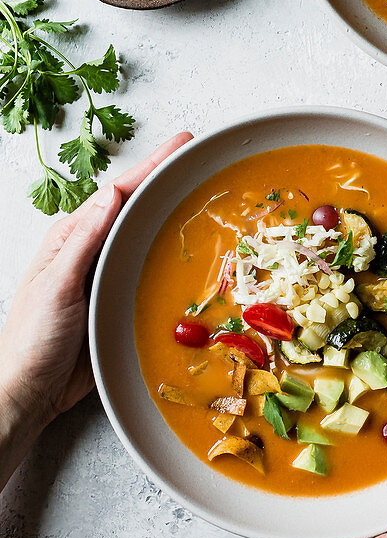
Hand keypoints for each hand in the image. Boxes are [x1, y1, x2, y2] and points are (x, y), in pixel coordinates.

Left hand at [0, 132, 191, 433]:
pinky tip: (192, 253)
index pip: (118, 193)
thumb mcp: (55, 285)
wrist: (31, 393)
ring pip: (147, 238)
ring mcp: (107, 276)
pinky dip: (171, 257)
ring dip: (172, 217)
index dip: (151, 166)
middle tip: (199, 159)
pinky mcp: (120, 302)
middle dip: (166, 182)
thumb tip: (111, 195)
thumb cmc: (32, 340)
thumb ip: (84, 241)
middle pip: (137, 209)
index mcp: (71, 238)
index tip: (181, 144)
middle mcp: (92, 251)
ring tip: (205, 195)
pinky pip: (151, 273)